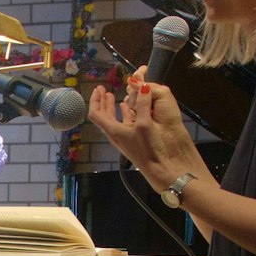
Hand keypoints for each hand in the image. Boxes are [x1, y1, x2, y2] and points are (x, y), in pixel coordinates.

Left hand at [86, 68, 204, 188]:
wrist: (160, 169)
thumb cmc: (149, 148)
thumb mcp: (145, 124)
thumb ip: (143, 105)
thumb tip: (142, 87)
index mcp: (113, 131)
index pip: (96, 114)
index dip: (95, 100)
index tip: (99, 88)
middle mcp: (116, 134)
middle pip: (103, 116)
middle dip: (102, 101)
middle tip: (104, 89)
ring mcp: (124, 138)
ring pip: (114, 119)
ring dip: (113, 107)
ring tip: (114, 96)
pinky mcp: (133, 140)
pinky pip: (125, 123)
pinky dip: (125, 113)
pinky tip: (130, 108)